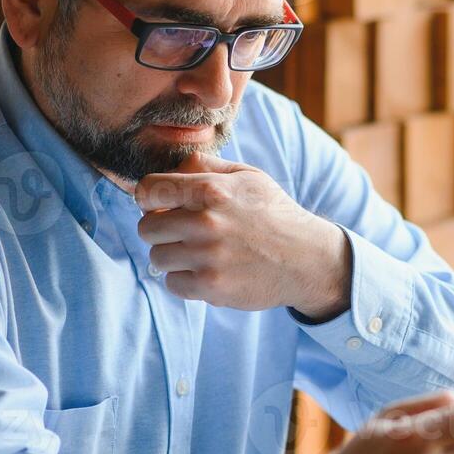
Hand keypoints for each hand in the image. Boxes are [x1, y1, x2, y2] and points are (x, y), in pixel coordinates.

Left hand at [135, 151, 351, 317]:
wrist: (306, 259)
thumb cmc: (273, 214)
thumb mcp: (247, 176)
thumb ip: (205, 166)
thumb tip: (168, 168)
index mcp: (211, 189)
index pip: (149, 190)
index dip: (149, 199)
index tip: (160, 206)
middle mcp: (206, 222)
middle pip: (147, 228)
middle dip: (159, 230)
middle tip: (181, 233)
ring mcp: (208, 257)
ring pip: (157, 258)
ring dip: (173, 257)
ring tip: (198, 253)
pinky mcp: (212, 287)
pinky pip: (173, 284)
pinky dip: (185, 280)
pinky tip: (206, 271)